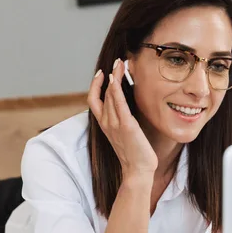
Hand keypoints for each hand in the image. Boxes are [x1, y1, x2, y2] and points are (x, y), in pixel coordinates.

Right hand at [88, 59, 157, 176]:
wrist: (138, 171)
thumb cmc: (135, 153)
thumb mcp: (126, 134)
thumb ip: (123, 120)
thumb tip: (128, 108)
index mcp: (105, 125)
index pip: (93, 100)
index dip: (95, 85)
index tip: (102, 73)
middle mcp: (107, 123)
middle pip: (102, 93)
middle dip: (109, 75)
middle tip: (117, 61)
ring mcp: (115, 124)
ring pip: (110, 95)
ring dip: (114, 77)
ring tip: (120, 63)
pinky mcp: (126, 126)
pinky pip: (118, 104)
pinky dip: (115, 90)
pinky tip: (115, 78)